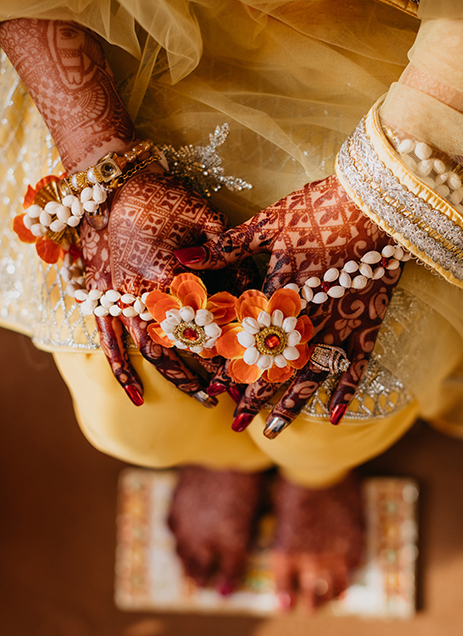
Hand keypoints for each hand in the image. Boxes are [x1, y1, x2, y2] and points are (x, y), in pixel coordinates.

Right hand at [81, 169, 254, 405]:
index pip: (208, 318)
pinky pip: (108, 343)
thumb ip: (227, 250)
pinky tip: (137, 398)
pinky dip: (122, 372)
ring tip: (204, 397)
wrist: (112, 182)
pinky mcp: (101, 298)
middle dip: (210, 368)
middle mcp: (142, 291)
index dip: (231, 341)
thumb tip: (250, 283)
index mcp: (169, 271)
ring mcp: (119, 298)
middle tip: (235, 387)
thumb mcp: (203, 215)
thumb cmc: (161, 195)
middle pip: (183, 342)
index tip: (252, 357)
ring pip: (150, 350)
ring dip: (178, 377)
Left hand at [175, 174, 403, 435]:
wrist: (377, 202)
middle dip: (255, 397)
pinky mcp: (367, 323)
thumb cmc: (319, 208)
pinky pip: (356, 366)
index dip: (231, 367)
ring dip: (291, 405)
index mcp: (278, 294)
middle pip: (276, 367)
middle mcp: (306, 318)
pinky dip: (346, 392)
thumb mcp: (266, 223)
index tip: (216, 391)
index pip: (248, 341)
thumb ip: (224, 246)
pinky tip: (335, 418)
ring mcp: (339, 324)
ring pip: (311, 375)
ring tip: (274, 432)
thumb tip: (180, 256)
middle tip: (236, 424)